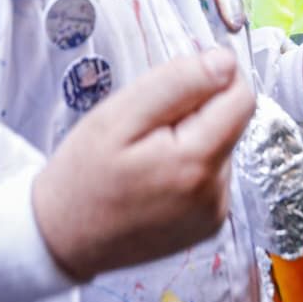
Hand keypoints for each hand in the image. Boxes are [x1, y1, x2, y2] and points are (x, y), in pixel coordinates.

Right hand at [32, 47, 254, 281]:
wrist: (61, 239)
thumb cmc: (82, 176)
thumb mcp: (117, 116)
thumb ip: (176, 83)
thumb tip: (225, 61)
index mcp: (196, 163)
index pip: (241, 97)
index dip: (211, 79)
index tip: (172, 87)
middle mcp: (215, 194)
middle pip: (231, 122)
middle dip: (196, 111)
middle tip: (145, 128)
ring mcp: (213, 214)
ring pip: (221, 146)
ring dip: (191, 139)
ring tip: (144, 156)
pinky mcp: (207, 226)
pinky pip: (212, 175)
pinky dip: (188, 166)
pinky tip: (153, 177)